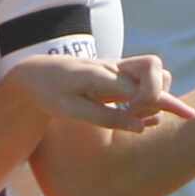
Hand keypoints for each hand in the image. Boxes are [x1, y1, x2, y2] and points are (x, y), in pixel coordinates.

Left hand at [11, 53, 194, 132]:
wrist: (36, 73)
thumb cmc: (50, 92)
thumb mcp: (72, 110)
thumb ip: (107, 118)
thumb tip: (141, 128)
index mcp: (104, 74)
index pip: (145, 86)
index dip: (156, 106)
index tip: (145, 121)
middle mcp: (116, 67)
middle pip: (158, 70)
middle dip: (158, 97)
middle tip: (136, 116)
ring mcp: (119, 69)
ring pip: (158, 73)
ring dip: (156, 96)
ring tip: (133, 115)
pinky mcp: (119, 75)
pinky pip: (147, 81)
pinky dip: (151, 98)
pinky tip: (143, 117)